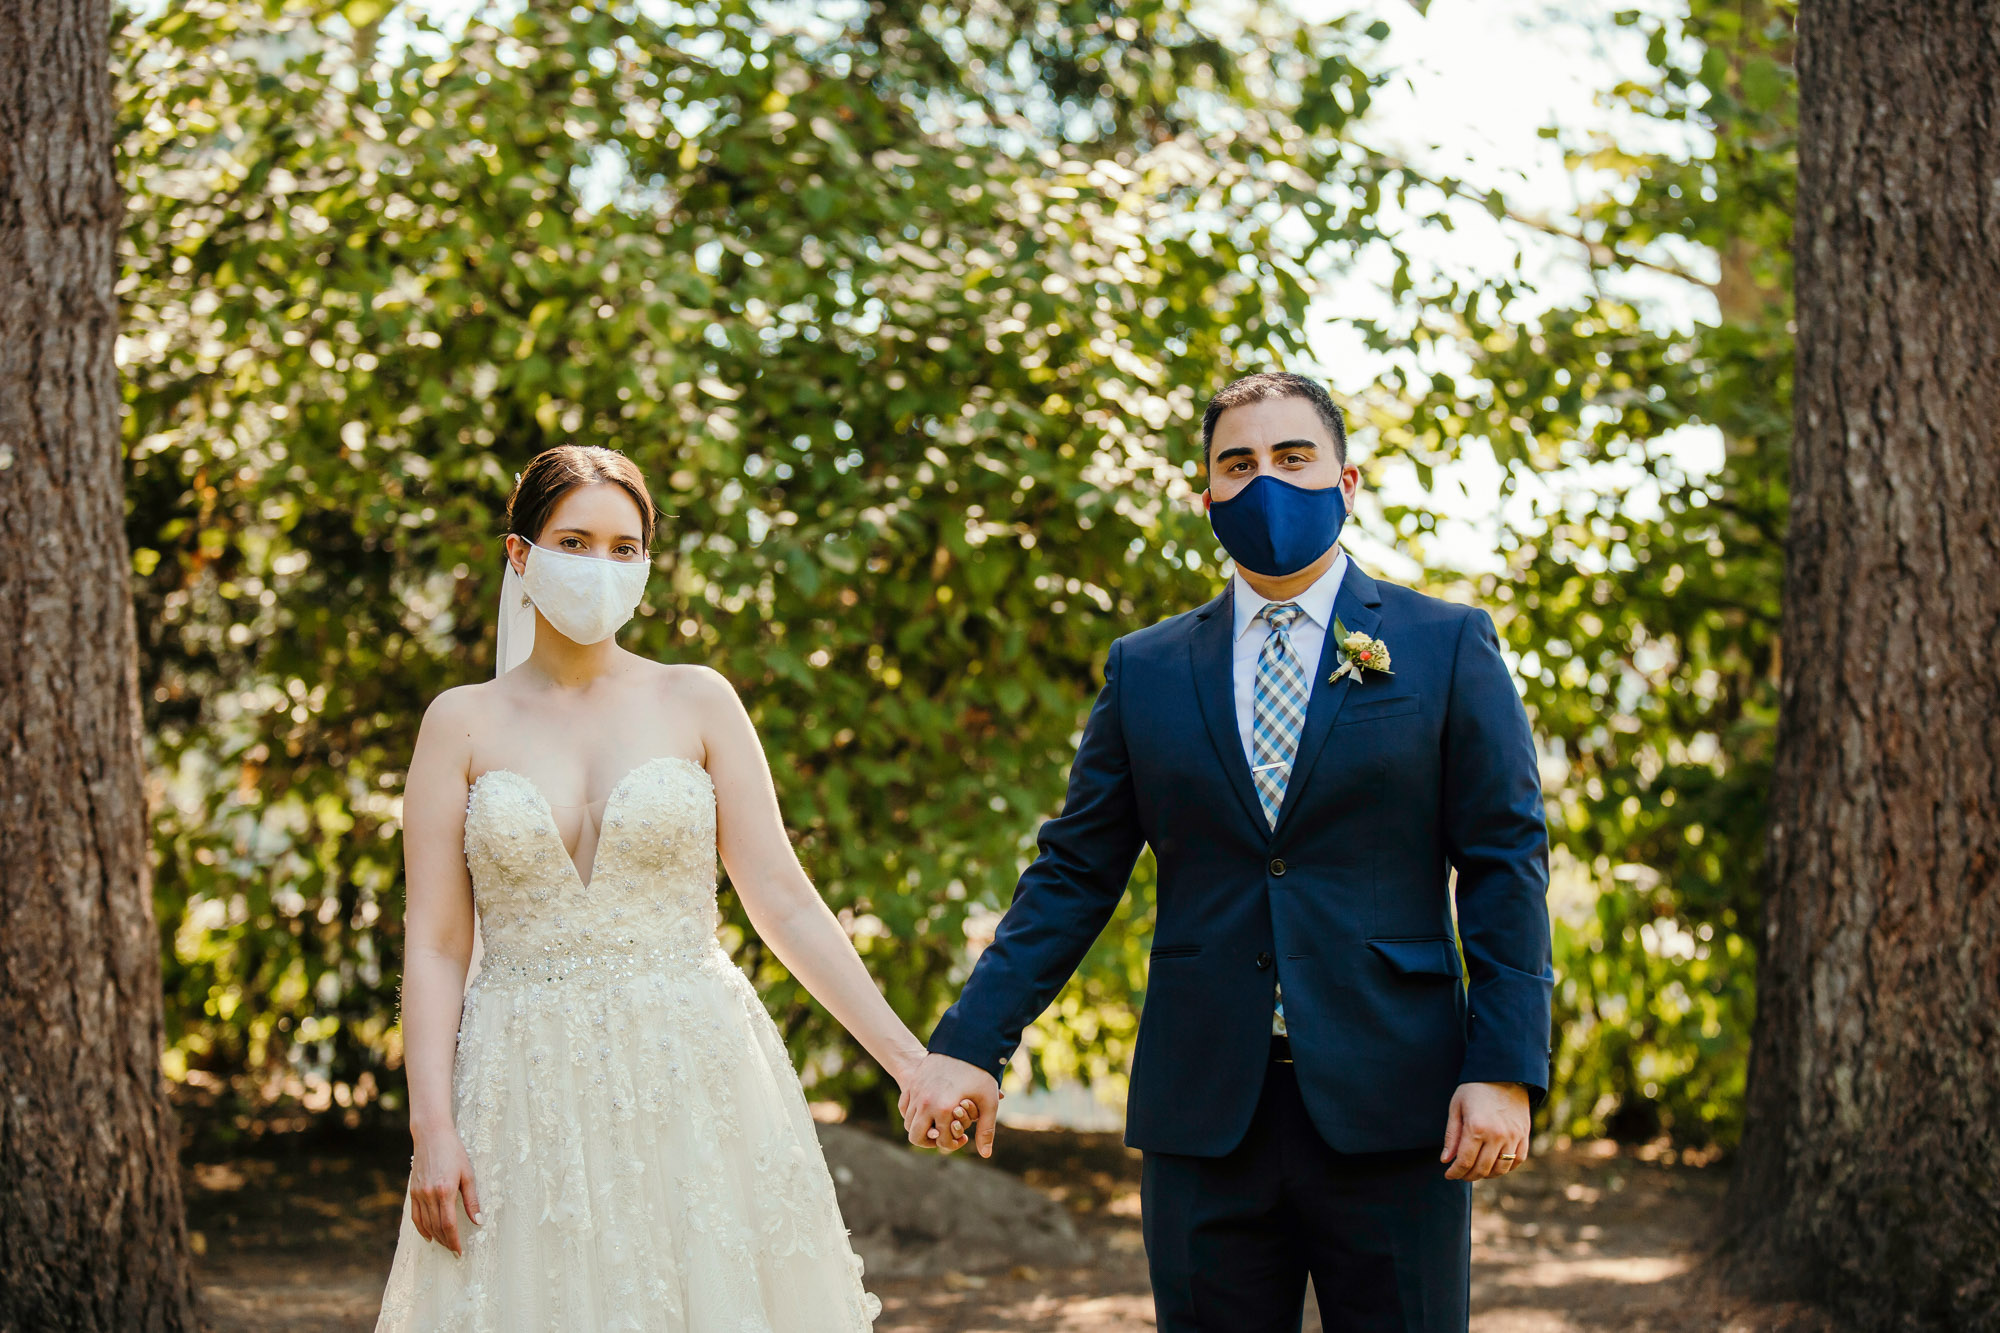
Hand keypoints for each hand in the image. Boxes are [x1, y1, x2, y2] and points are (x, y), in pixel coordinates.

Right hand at [409, 1126, 480, 1254]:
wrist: (431, 1135)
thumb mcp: (468, 1174)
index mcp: (445, 1190)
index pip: (449, 1224)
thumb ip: (472, 1200)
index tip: (459, 1251)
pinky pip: (415, 1216)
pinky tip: (429, 1235)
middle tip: (454, 1250)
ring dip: (435, 1237)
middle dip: (446, 1241)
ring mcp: (419, 1193)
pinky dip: (422, 1228)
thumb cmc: (454, 1152)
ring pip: (426, 1224)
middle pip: (437, 1227)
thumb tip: (479, 1222)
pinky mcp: (412, 1191)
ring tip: (445, 1244)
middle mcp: (429, 1194)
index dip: (454, 1240)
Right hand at [898, 1052, 1001, 1157]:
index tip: (963, 1137)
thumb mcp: (988, 1102)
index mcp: (943, 1109)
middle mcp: (925, 1103)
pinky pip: (904, 1107)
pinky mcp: (912, 1083)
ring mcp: (916, 1092)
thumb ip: (986, 1130)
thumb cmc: (979, 1072)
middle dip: (930, 1141)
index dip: (952, 1144)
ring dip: (921, 1127)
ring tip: (938, 1123)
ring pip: (908, 1122)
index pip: (940, 1141)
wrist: (965, 1042)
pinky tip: (929, 1110)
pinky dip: (913, 1113)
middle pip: (916, 1137)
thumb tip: (985, 1154)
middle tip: (944, 1135)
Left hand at [1441, 1081, 1530, 1180]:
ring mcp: (1513, 1137)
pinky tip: (1495, 1166)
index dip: (1455, 1172)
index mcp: (1476, 1128)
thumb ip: (1452, 1136)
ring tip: (1476, 1170)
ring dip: (1486, 1174)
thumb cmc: (1475, 1088)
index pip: (1465, 1161)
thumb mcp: (1457, 1107)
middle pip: (1482, 1169)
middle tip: (1460, 1173)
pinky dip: (1506, 1168)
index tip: (1448, 1174)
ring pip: (1500, 1169)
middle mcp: (1497, 1135)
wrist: (1504, 1073)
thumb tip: (1446, 1160)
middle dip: (1468, 1175)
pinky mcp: (1524, 1135)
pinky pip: (1518, 1161)